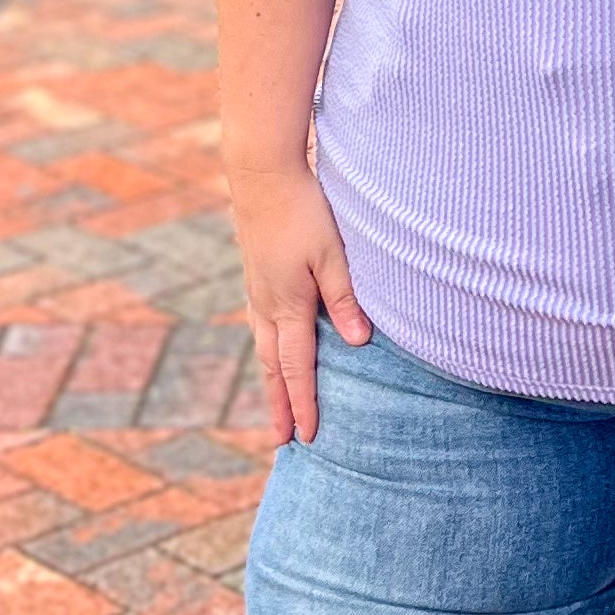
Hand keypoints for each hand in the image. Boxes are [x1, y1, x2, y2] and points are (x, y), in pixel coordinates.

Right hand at [231, 159, 369, 445]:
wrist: (261, 172)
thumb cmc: (303, 208)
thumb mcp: (332, 253)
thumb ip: (344, 298)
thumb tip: (358, 342)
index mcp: (287, 304)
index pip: (297, 367)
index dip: (304, 404)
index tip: (308, 436)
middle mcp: (266, 305)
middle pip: (273, 368)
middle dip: (280, 406)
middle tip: (283, 442)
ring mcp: (256, 291)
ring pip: (263, 349)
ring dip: (270, 382)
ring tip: (276, 408)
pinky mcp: (256, 277)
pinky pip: (259, 327)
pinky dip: (266, 352)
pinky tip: (271, 353)